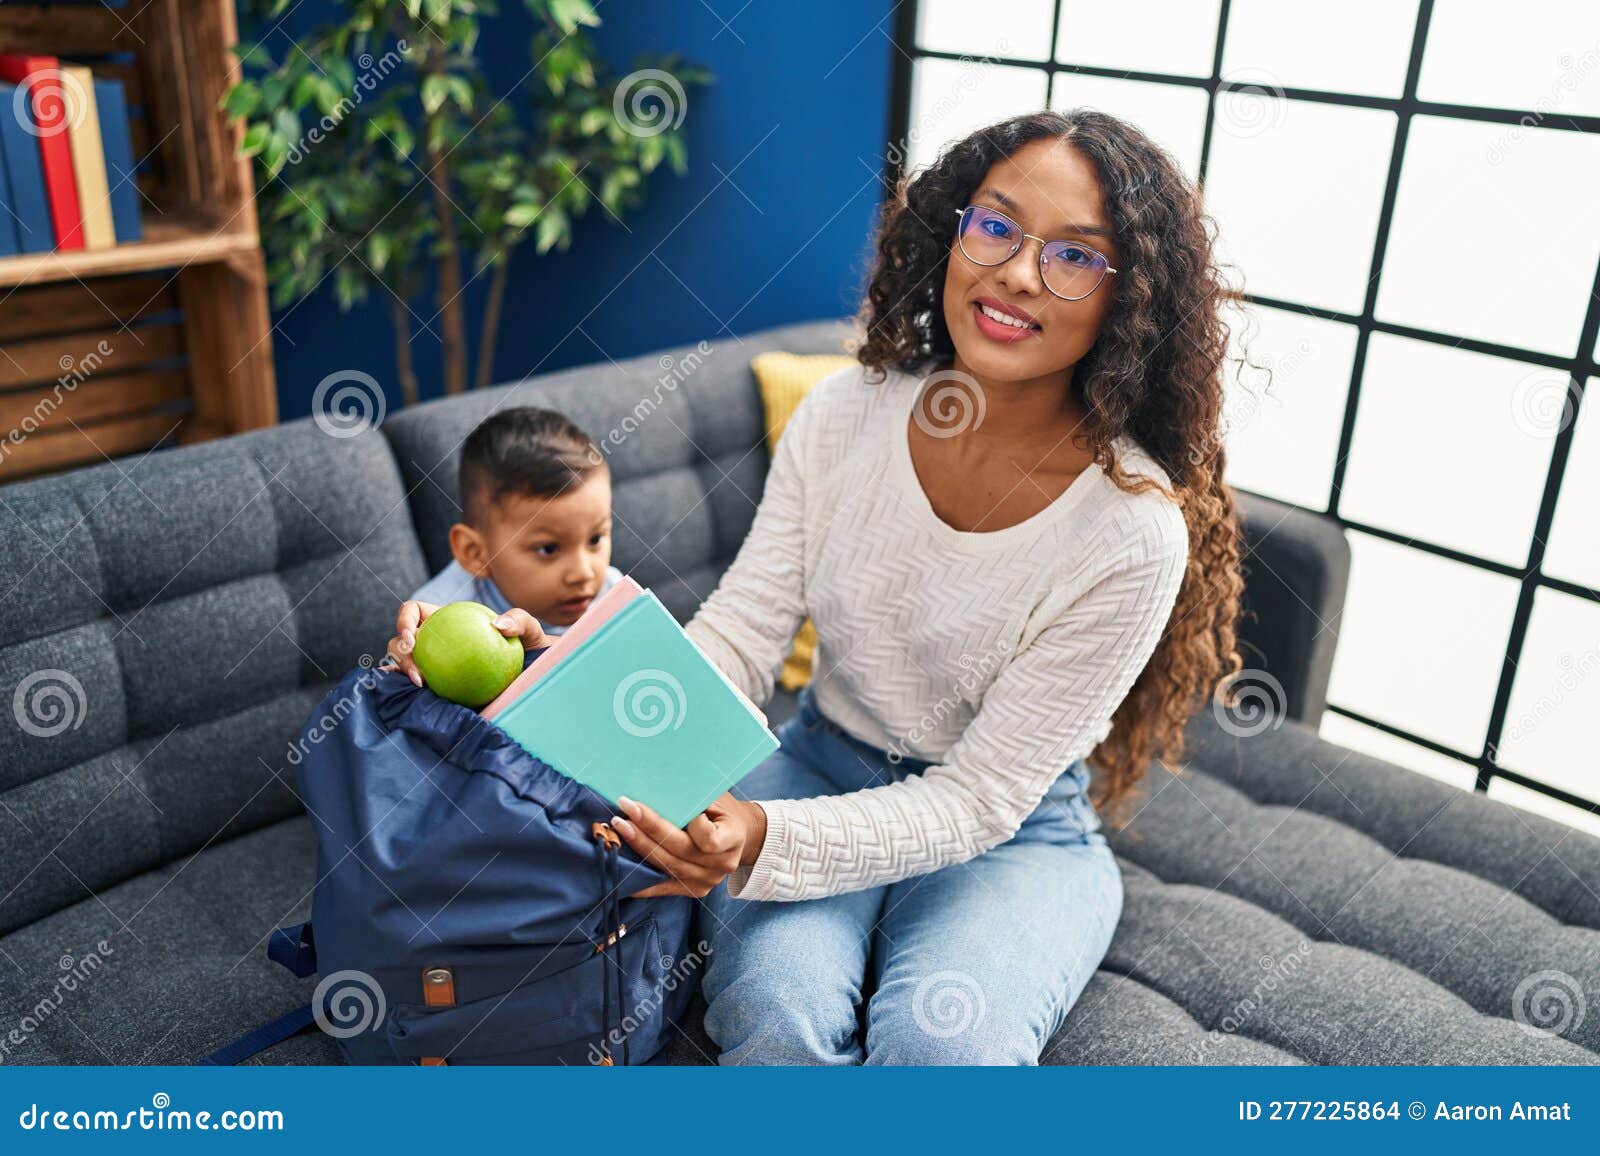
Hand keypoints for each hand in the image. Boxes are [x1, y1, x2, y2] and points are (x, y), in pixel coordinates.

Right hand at [381, 599, 546, 686]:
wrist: (533, 673)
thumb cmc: (528, 645)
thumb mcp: (528, 628)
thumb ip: (518, 620)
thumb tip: (498, 625)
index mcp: (444, 621)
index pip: (413, 611)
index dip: (404, 619)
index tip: (412, 636)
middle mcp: (432, 643)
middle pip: (400, 643)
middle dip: (399, 653)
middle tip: (417, 668)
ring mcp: (432, 667)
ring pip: (403, 667)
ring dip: (402, 674)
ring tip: (421, 684)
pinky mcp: (439, 690)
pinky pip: (422, 693)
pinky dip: (412, 695)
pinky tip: (419, 699)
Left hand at [615, 792, 767, 898]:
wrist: (739, 837)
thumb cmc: (722, 810)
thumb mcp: (716, 797)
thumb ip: (693, 796)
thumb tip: (654, 784)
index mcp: (733, 837)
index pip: (709, 838)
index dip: (691, 825)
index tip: (674, 803)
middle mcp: (722, 863)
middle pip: (680, 849)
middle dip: (650, 828)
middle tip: (626, 809)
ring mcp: (707, 881)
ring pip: (668, 866)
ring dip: (640, 846)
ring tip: (619, 827)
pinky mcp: (692, 890)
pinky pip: (662, 887)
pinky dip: (641, 878)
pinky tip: (622, 865)